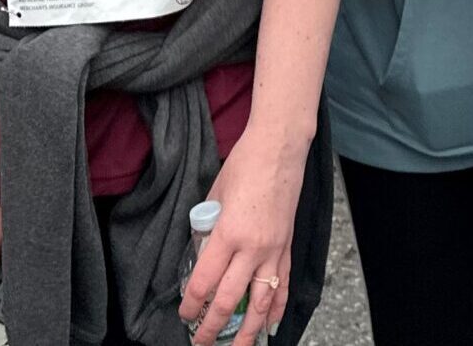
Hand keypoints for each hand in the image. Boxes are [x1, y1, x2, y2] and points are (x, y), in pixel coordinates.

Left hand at [181, 127, 302, 343]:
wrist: (279, 148)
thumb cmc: (244, 164)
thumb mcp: (215, 196)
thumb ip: (208, 227)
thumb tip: (202, 249)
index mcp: (228, 234)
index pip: (205, 282)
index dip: (191, 304)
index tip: (184, 314)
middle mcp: (253, 248)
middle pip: (231, 300)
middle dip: (213, 326)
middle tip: (201, 342)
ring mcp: (274, 249)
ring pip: (262, 302)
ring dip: (248, 330)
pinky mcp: (288, 246)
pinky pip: (283, 284)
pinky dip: (278, 308)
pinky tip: (272, 325)